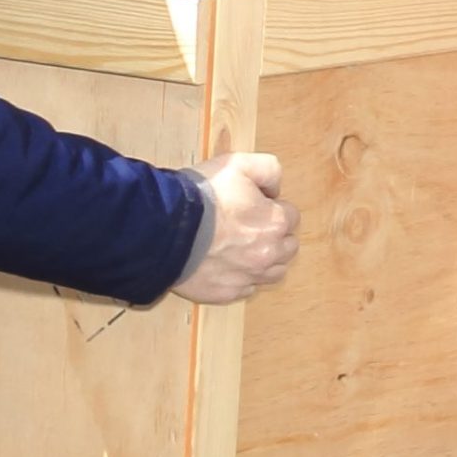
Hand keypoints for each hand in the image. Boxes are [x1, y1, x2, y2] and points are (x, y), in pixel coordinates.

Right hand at [171, 153, 298, 304]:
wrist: (165, 228)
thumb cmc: (199, 196)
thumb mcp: (237, 163)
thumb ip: (268, 169)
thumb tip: (274, 188)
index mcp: (274, 222)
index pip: (291, 216)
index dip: (273, 207)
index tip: (255, 205)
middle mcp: (268, 254)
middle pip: (288, 247)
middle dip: (276, 236)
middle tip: (251, 225)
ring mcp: (248, 276)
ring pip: (273, 273)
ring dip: (264, 260)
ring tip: (242, 247)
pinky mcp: (227, 293)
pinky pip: (246, 289)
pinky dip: (242, 277)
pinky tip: (226, 264)